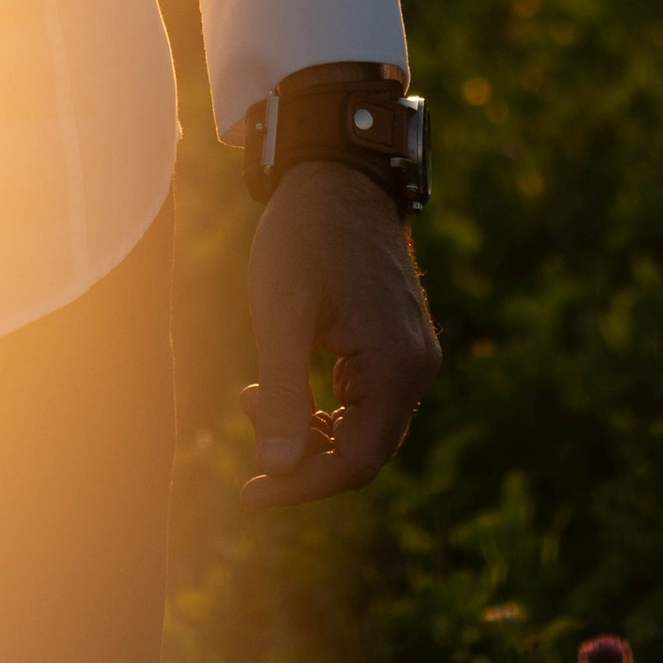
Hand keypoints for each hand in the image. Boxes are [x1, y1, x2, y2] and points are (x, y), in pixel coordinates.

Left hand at [240, 161, 440, 506]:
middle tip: (246, 423)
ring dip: (310, 428)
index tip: (250, 491)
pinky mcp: (397, 338)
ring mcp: (411, 352)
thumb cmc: (305, 235)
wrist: (338, 171)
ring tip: (253, 397)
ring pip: (364, 425)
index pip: (358, 462)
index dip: (303, 486)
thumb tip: (277, 471)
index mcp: (396, 366)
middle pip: (364, 450)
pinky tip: (280, 383)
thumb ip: (285, 393)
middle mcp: (416, 366)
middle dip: (302, 455)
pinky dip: (325, 404)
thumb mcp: (282, 314)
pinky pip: (366, 396)